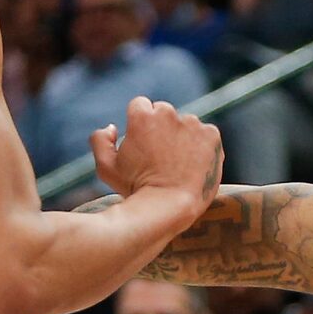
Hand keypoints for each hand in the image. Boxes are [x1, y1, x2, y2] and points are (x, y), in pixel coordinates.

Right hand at [106, 98, 222, 203]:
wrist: (170, 207)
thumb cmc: (135, 189)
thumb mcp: (106, 167)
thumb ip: (100, 140)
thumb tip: (113, 127)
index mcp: (142, 115)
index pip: (140, 106)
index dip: (139, 125)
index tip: (143, 142)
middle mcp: (168, 113)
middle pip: (163, 113)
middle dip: (161, 129)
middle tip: (160, 156)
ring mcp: (192, 123)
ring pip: (186, 124)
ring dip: (182, 137)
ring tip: (178, 165)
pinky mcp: (212, 136)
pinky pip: (206, 135)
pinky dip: (202, 147)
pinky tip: (194, 166)